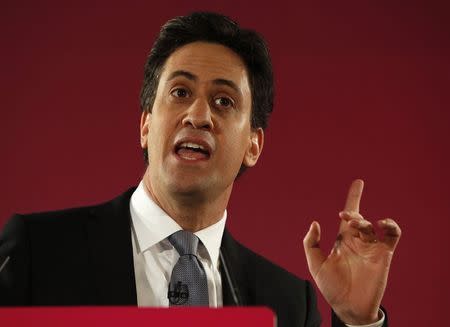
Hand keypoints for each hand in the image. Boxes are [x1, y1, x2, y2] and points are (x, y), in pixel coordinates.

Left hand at [303, 179, 400, 324]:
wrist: (347, 307)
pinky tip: (382, 224)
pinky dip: (391, 226)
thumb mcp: (315, 264)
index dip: (353, 198)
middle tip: (345, 217)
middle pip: (359, 218)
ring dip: (365, 221)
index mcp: (343, 240)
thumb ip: (311, 243)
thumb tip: (314, 223)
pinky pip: (392, 236)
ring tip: (356, 225)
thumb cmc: (332, 287)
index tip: (358, 183)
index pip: (349, 215)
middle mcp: (358, 241)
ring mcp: (371, 248)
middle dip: (352, 213)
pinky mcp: (383, 255)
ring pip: (373, 226)